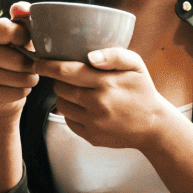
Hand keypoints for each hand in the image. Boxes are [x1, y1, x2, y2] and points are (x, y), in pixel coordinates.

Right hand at [0, 2, 39, 115]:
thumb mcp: (20, 34)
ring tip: (28, 76)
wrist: (3, 86)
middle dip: (33, 66)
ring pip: (19, 79)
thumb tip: (21, 8)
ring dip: (31, 79)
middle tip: (33, 66)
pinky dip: (24, 92)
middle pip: (18, 61)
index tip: (28, 42)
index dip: (24, 37)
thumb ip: (23, 17)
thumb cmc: (15, 53)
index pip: (6, 30)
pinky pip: (16, 93)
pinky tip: (19, 87)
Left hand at [43, 48, 178, 150]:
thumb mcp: (136, 65)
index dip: (47, 66)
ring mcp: (93, 123)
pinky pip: (68, 121)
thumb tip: (90, 57)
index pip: (66, 72)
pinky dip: (71, 112)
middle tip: (67, 76)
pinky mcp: (91, 137)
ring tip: (77, 91)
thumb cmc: (142, 91)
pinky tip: (84, 107)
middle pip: (60, 88)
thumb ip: (114, 55)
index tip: (38, 62)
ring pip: (61, 105)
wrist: (154, 125)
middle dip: (58, 80)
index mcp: (106, 83)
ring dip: (64, 96)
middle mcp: (97, 104)